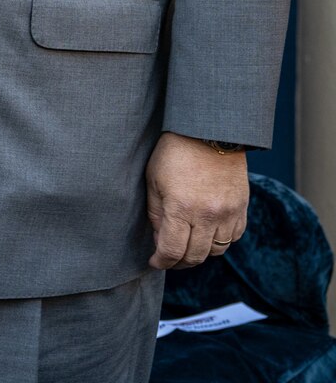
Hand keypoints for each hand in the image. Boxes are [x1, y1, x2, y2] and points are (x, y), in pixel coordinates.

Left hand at [146, 131, 247, 268]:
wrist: (208, 132)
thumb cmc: (174, 153)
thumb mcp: (154, 180)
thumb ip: (156, 213)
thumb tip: (160, 240)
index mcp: (181, 208)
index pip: (172, 251)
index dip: (161, 262)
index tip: (155, 262)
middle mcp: (207, 215)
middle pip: (195, 256)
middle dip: (179, 262)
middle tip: (169, 259)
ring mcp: (228, 213)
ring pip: (216, 251)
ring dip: (200, 252)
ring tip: (188, 245)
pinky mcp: (241, 209)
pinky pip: (233, 237)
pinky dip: (219, 241)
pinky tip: (207, 232)